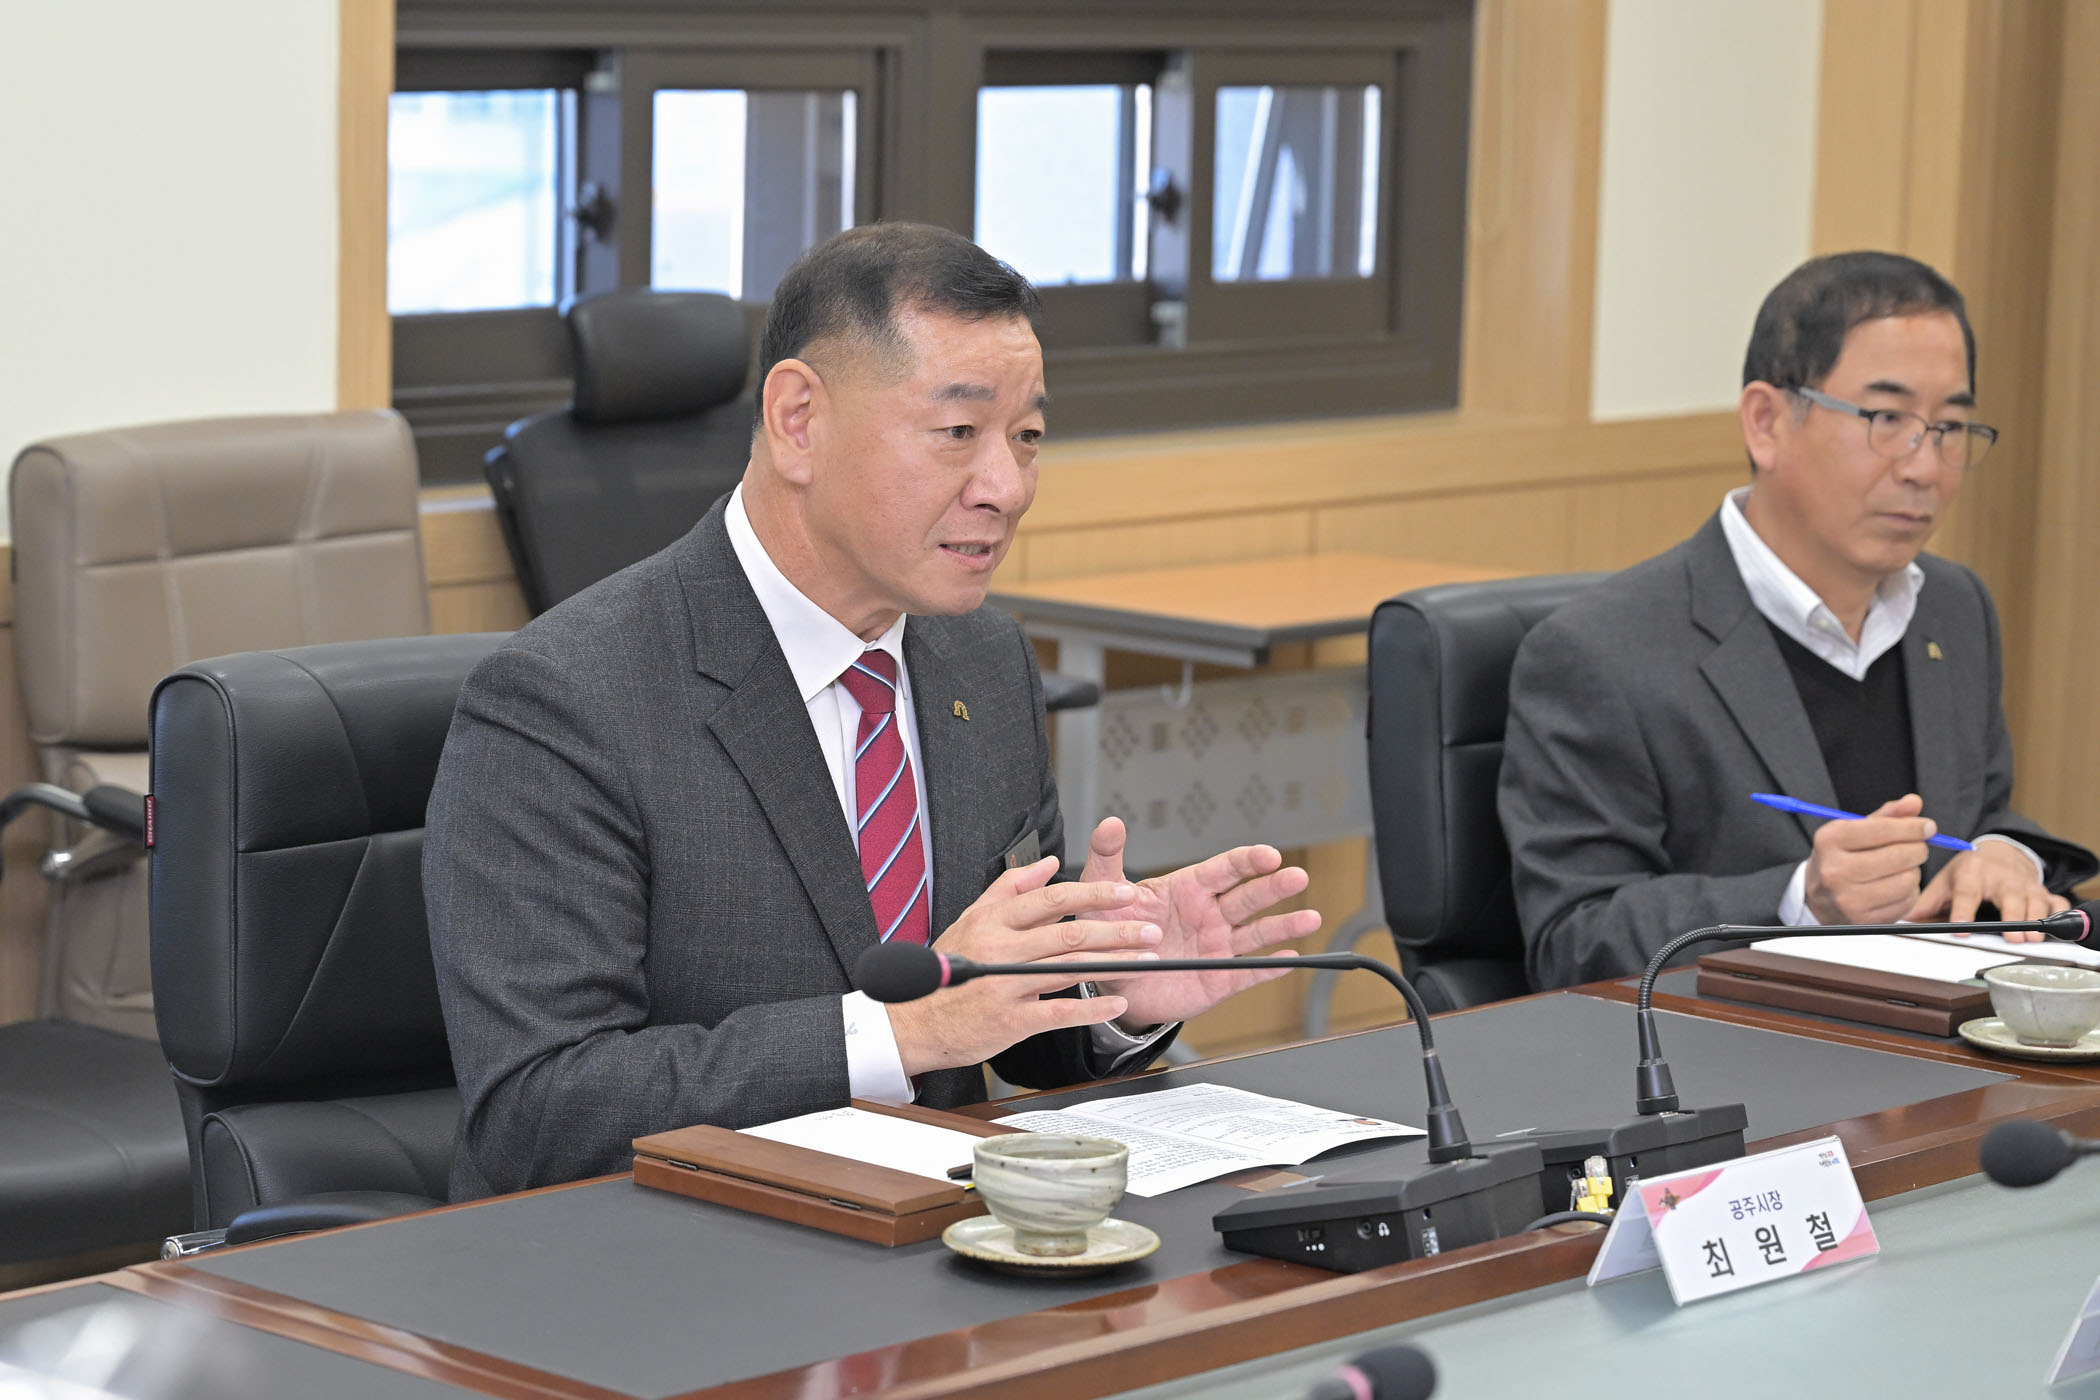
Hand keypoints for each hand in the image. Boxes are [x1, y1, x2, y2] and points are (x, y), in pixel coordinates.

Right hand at [887, 857, 1161, 1076]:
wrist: (912, 1022)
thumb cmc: (945, 972)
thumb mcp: (971, 919)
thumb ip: (1010, 887)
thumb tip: (1048, 863)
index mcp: (992, 920)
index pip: (1051, 898)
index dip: (1092, 893)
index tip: (1126, 891)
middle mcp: (999, 949)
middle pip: (1068, 932)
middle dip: (1116, 929)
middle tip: (1149, 928)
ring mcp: (1005, 985)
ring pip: (1068, 968)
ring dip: (1113, 963)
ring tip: (1145, 960)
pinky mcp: (1009, 1020)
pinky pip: (1059, 1013)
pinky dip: (1092, 1009)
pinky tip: (1118, 1003)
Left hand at [1078, 816, 1322, 1026]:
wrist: (1108, 981)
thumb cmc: (1109, 931)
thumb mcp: (1103, 893)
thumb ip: (1108, 858)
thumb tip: (1110, 823)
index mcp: (1189, 888)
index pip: (1225, 869)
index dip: (1248, 860)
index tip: (1268, 855)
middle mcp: (1210, 915)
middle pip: (1248, 897)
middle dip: (1274, 887)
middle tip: (1297, 877)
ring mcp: (1217, 947)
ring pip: (1257, 934)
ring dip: (1285, 926)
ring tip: (1310, 918)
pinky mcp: (1218, 979)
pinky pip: (1248, 973)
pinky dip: (1269, 968)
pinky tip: (1291, 959)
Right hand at [1803, 794, 1932, 925]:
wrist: (1817, 897)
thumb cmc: (1841, 857)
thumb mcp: (1854, 830)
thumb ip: (1886, 816)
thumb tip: (1913, 802)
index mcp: (1830, 840)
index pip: (1881, 829)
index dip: (1912, 827)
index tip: (1928, 827)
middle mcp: (1834, 870)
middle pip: (1898, 855)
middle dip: (1918, 848)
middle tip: (1918, 847)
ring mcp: (1847, 898)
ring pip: (1906, 880)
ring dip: (1914, 871)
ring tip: (1903, 868)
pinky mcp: (1863, 919)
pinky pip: (1905, 902)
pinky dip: (1910, 891)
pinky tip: (1898, 885)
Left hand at [1908, 840, 2067, 939]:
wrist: (1998, 853)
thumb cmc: (1968, 872)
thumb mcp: (1944, 881)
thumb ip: (1926, 904)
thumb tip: (1903, 924)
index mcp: (1971, 873)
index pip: (1966, 893)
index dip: (1963, 911)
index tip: (1960, 929)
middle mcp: (2001, 877)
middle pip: (2009, 897)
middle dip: (2012, 918)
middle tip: (2013, 938)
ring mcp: (2024, 884)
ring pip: (2035, 900)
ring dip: (2036, 919)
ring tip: (2032, 939)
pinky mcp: (2042, 891)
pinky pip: (2056, 901)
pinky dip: (2059, 913)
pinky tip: (2055, 928)